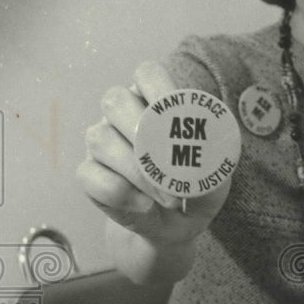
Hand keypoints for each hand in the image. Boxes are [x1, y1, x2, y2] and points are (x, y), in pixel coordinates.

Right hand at [76, 61, 230, 247]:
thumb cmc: (194, 193)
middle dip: (143, 131)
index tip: (180, 117)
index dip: (159, 87)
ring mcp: (102, 143)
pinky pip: (90, 175)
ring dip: (138, 171)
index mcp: (154, 104)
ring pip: (101, 139)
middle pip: (115, 100)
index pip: (147, 74)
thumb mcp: (214, 181)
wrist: (173, 229)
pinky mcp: (89, 174)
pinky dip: (120, 192)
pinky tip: (144, 205)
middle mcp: (123, 117)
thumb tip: (200, 159)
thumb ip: (212, 166)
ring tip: (169, 198)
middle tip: (172, 166)